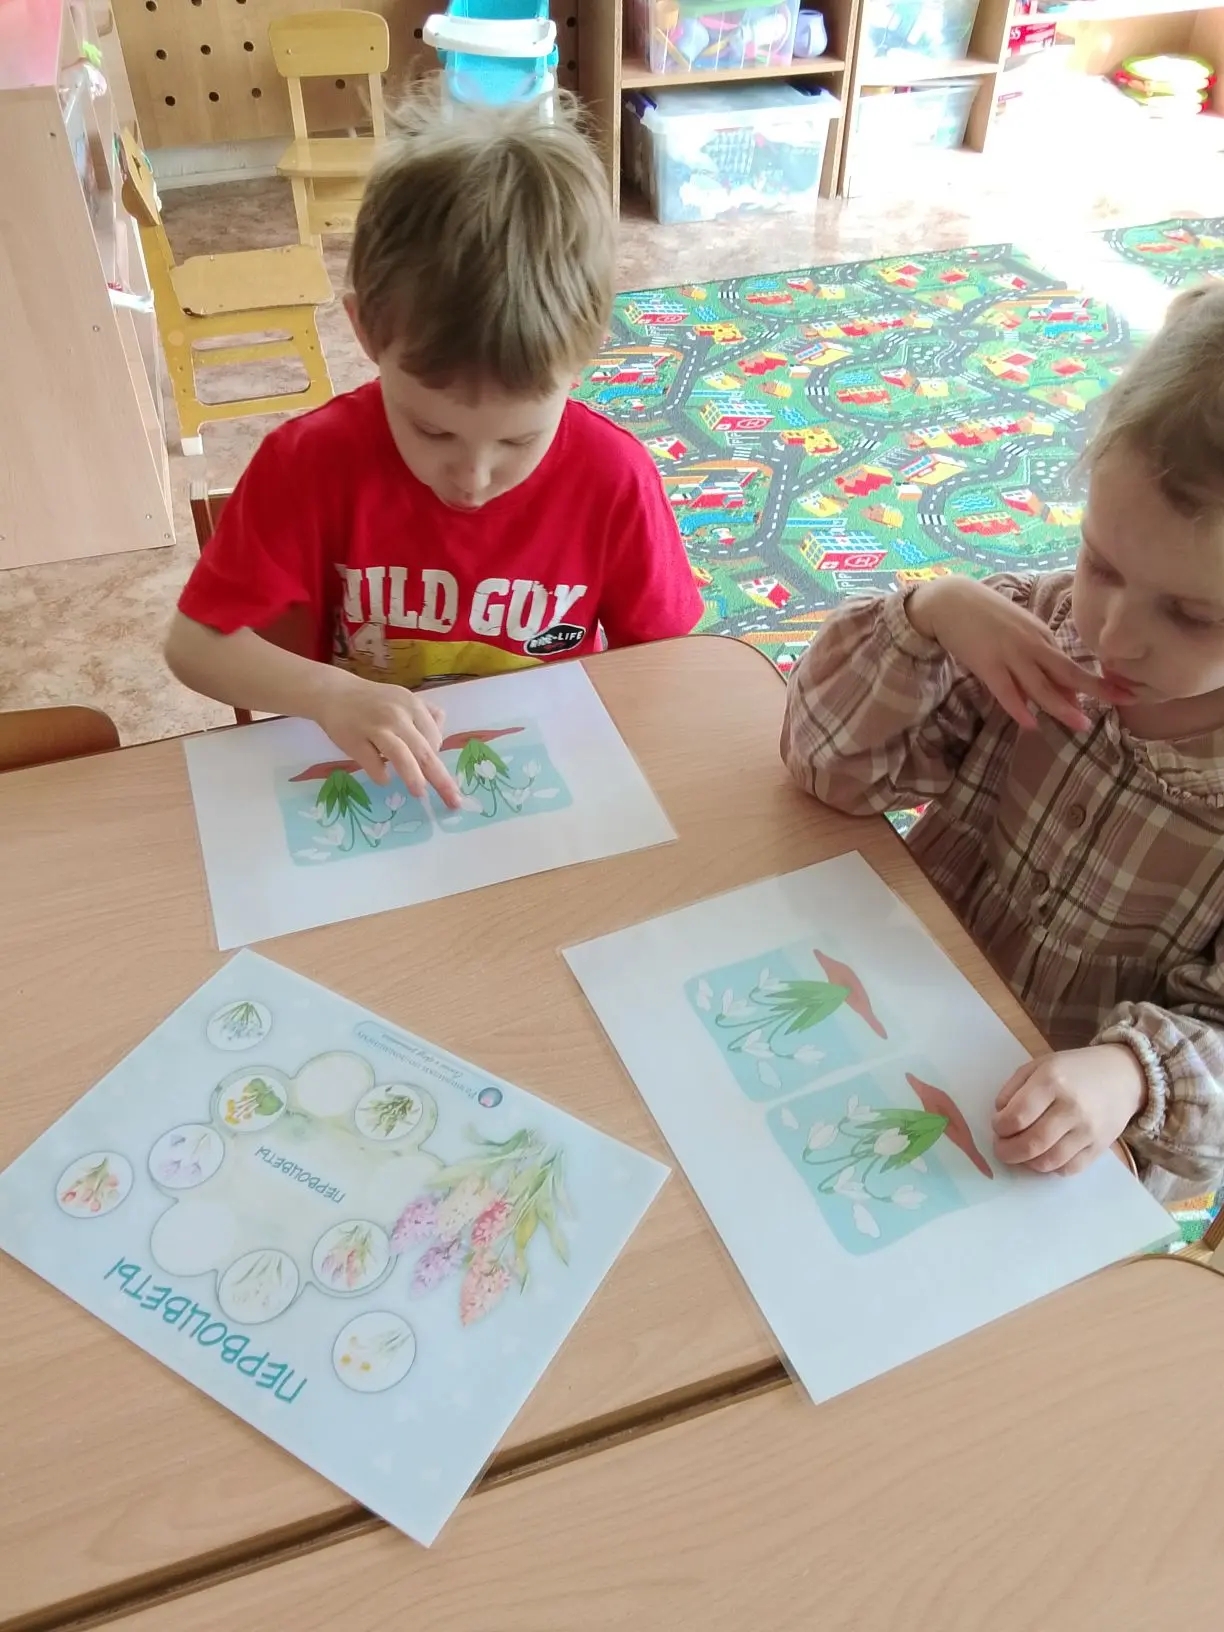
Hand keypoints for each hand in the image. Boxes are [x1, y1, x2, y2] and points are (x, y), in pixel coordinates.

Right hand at [315, 672, 462, 808]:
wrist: (334, 692)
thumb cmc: (373, 702)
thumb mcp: (403, 699)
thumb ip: (426, 716)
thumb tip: (440, 742)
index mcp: (412, 705)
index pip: (434, 738)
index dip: (435, 756)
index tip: (429, 767)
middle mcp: (397, 715)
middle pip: (424, 751)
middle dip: (441, 779)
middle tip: (454, 801)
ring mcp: (375, 727)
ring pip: (400, 755)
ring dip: (413, 776)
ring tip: (420, 793)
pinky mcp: (354, 740)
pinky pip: (372, 762)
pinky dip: (380, 774)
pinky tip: (384, 780)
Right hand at [907, 578, 1132, 731]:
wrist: (950, 600)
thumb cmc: (984, 615)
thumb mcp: (1019, 630)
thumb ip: (1038, 654)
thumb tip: (1060, 685)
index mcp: (1041, 636)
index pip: (1070, 665)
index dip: (1095, 682)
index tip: (1122, 692)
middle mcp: (1031, 645)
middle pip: (1068, 671)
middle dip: (1097, 688)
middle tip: (1124, 701)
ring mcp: (1010, 654)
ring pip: (1040, 685)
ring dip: (1062, 706)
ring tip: (1080, 724)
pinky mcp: (987, 664)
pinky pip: (1006, 691)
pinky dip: (1019, 708)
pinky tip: (1030, 724)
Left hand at [991, 1045, 1145, 1176]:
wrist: (1122, 1075)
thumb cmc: (1074, 1069)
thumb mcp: (1039, 1065)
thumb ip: (1014, 1088)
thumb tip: (999, 1115)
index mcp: (1052, 1081)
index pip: (1016, 1116)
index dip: (1000, 1127)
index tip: (997, 1126)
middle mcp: (1071, 1107)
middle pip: (1031, 1143)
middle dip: (1007, 1151)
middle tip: (1001, 1148)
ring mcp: (1088, 1130)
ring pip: (1049, 1161)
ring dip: (1027, 1162)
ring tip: (1021, 1153)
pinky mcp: (1100, 1147)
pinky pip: (1069, 1169)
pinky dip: (1050, 1168)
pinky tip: (1043, 1156)